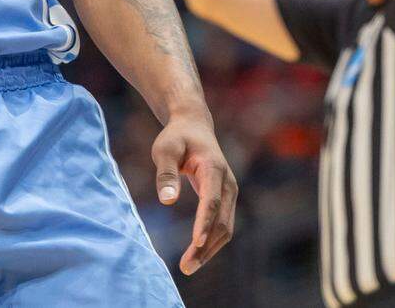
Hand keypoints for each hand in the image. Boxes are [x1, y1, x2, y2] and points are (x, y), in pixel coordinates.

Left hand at [152, 109, 237, 275]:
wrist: (194, 126)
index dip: (204, 222)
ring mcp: (230, 192)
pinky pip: (223, 225)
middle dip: (206, 246)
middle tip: (186, 267)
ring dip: (210, 249)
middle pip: (222, 220)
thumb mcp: (165, 149)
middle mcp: (228, 182)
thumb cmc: (177, 137)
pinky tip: (196, 254)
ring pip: (226, 227)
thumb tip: (167, 202)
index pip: (211, 200)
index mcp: (213, 168)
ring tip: (188, 266)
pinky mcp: (226, 199)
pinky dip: (212, 242)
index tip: (196, 243)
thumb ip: (166, 173)